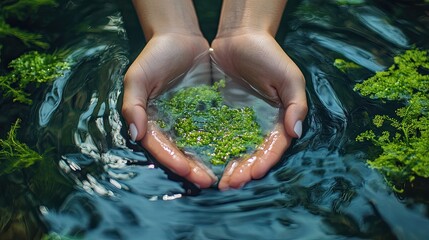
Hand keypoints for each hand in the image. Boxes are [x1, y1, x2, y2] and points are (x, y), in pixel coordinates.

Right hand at [122, 33, 217, 187]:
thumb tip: (136, 134)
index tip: (188, 171)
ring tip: (221, 174)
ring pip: (196, 146)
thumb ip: (133, 105)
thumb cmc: (155, 55)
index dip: (172, 160)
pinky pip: (211, 130)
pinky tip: (231, 152)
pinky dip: (218, 143)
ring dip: (206, 161)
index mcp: (150, 120)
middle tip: (208, 181)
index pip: (160, 146)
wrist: (180, 37)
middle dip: (192, 168)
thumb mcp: (138, 77)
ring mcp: (187, 119)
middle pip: (179, 152)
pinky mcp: (204, 112)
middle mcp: (168, 124)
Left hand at [211, 32, 307, 189]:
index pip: (274, 146)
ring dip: (228, 166)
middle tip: (230, 184)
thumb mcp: (288, 76)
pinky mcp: (222, 114)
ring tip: (218, 181)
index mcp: (279, 119)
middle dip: (244, 170)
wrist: (240, 36)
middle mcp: (260, 124)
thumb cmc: (268, 54)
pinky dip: (213, 149)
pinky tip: (204, 160)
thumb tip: (296, 131)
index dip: (265, 161)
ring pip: (235, 149)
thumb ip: (296, 103)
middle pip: (253, 153)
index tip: (253, 173)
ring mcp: (240, 120)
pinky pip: (218, 135)